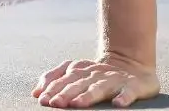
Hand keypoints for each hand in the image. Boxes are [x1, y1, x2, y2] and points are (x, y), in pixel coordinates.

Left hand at [32, 54, 158, 107]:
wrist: (132, 64)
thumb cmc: (98, 74)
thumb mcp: (75, 72)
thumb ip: (55, 78)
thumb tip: (36, 93)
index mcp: (80, 70)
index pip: (63, 79)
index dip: (53, 89)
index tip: (43, 100)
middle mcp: (95, 73)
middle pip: (78, 83)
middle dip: (66, 93)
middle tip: (56, 103)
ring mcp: (114, 79)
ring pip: (100, 87)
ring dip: (89, 95)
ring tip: (78, 104)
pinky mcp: (133, 86)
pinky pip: (129, 92)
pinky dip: (124, 98)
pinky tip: (118, 104)